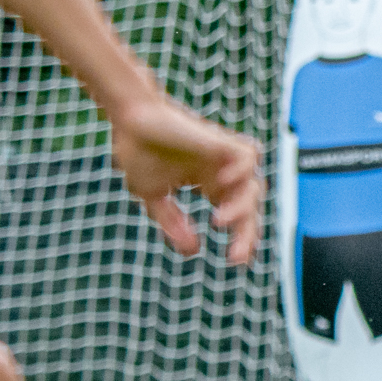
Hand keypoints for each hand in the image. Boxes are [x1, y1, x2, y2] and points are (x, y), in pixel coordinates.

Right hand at [107, 96, 262, 264]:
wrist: (128, 119)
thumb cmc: (139, 151)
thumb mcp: (153, 196)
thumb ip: (172, 222)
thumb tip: (192, 251)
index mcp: (211, 185)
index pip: (239, 215)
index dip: (242, 238)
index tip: (235, 261)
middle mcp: (223, 172)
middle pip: (251, 206)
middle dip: (247, 233)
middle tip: (235, 256)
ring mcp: (224, 156)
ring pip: (254, 185)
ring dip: (242, 207)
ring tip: (219, 221)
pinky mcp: (220, 140)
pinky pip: (249, 156)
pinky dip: (242, 171)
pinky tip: (221, 184)